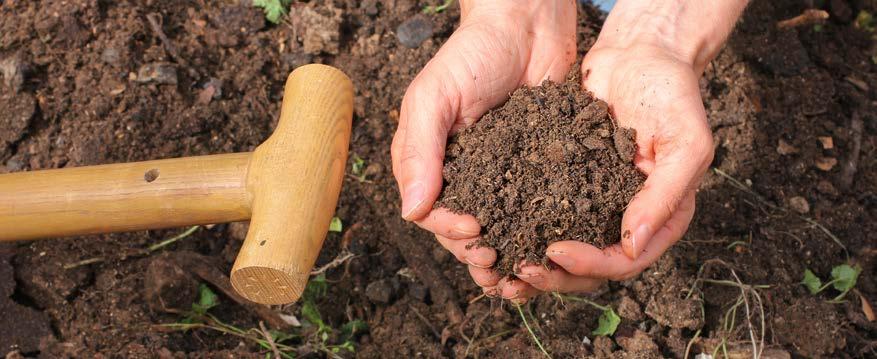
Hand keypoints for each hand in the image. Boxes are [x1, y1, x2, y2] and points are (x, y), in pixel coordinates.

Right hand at [390, 0, 575, 301]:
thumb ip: (420, 152)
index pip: (433, 213)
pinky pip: (534, 212)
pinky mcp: (537, 172)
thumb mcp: (435, 97)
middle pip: (464, 232)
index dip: (450, 232)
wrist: (528, 24)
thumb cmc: (473, 54)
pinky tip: (550, 253)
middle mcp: (463, 176)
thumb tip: (412, 213)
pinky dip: (539, 236)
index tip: (474, 231)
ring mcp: (501, 176)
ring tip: (523, 276)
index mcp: (430, 163)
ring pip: (499, 230)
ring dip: (508, 257)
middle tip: (500, 265)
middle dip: (479, 255)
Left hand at [516, 41, 713, 293]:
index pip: (625, 259)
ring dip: (536, 262)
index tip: (555, 252)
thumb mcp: (685, 143)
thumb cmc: (671, 93)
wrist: (639, 53)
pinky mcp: (569, 185)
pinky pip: (546, 215)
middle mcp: (628, 218)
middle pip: (591, 267)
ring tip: (501, 263)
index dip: (590, 264)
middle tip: (519, 268)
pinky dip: (523, 229)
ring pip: (565, 251)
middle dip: (556, 274)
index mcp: (662, 218)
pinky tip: (496, 231)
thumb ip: (664, 195)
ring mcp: (597, 204)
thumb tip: (631, 245)